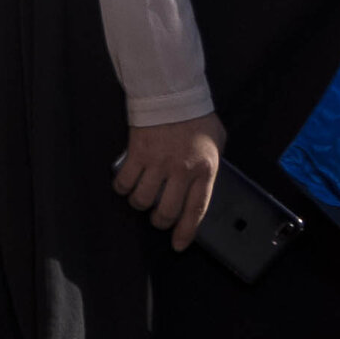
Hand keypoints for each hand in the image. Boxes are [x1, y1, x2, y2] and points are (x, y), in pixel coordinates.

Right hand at [113, 119, 227, 249]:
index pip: (196, 210)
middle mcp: (181, 170)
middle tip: (157, 216)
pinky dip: (123, 188)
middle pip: (166, 211)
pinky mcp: (137, 153)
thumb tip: (202, 183)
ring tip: (142, 197)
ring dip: (140, 203)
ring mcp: (157, 162)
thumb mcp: (216, 143)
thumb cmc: (197, 118)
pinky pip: (124, 182)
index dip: (186, 232)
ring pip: (142, 200)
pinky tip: (126, 184)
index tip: (178, 245)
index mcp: (205, 169)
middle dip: (159, 220)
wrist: (173, 93)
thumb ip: (210, 165)